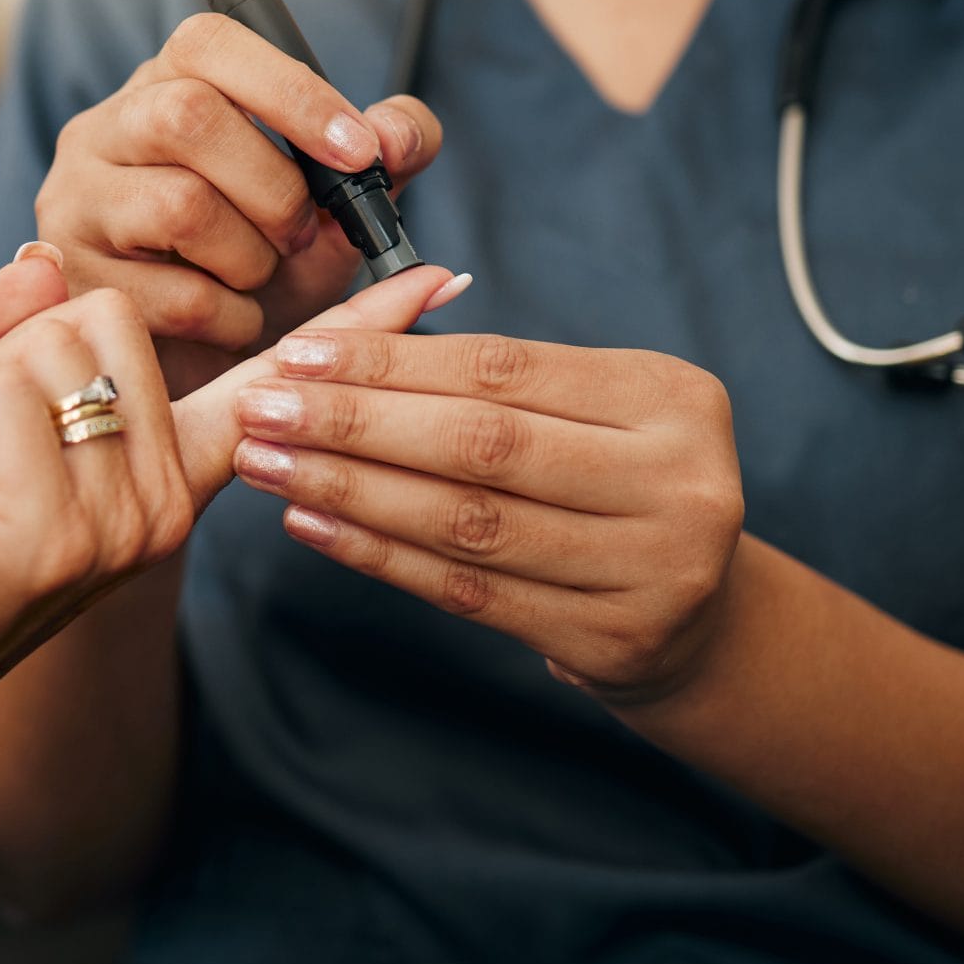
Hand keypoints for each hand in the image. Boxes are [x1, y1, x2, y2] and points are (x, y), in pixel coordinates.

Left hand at [0, 253, 475, 788]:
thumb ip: (17, 339)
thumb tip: (43, 259)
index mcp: (168, 480)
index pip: (269, 390)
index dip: (353, 329)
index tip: (437, 278)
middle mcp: (165, 507)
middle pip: (101, 316)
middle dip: (3, 365)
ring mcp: (118, 530)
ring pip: (41, 349)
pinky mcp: (49, 540)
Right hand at [33, 13, 442, 394]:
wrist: (212, 362)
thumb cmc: (268, 259)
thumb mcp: (338, 199)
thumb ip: (389, 151)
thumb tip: (395, 135)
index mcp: (168, 84)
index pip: (208, 43)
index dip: (290, 92)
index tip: (358, 151)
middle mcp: (104, 130)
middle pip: (186, 115)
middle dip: (274, 186)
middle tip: (305, 232)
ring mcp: (75, 203)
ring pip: (179, 206)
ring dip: (253, 257)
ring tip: (261, 278)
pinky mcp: (74, 282)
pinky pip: (174, 296)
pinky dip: (233, 317)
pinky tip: (235, 320)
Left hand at [227, 331, 744, 703]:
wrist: (701, 618)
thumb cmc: (617, 485)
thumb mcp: (595, 409)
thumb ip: (496, 375)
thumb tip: (360, 321)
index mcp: (671, 396)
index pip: (504, 369)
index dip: (392, 360)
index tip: (297, 352)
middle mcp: (678, 480)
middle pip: (483, 444)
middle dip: (356, 423)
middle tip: (263, 409)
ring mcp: (654, 569)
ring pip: (468, 522)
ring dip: (351, 491)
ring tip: (269, 465)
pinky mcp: (614, 642)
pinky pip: (470, 592)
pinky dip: (380, 556)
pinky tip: (314, 527)